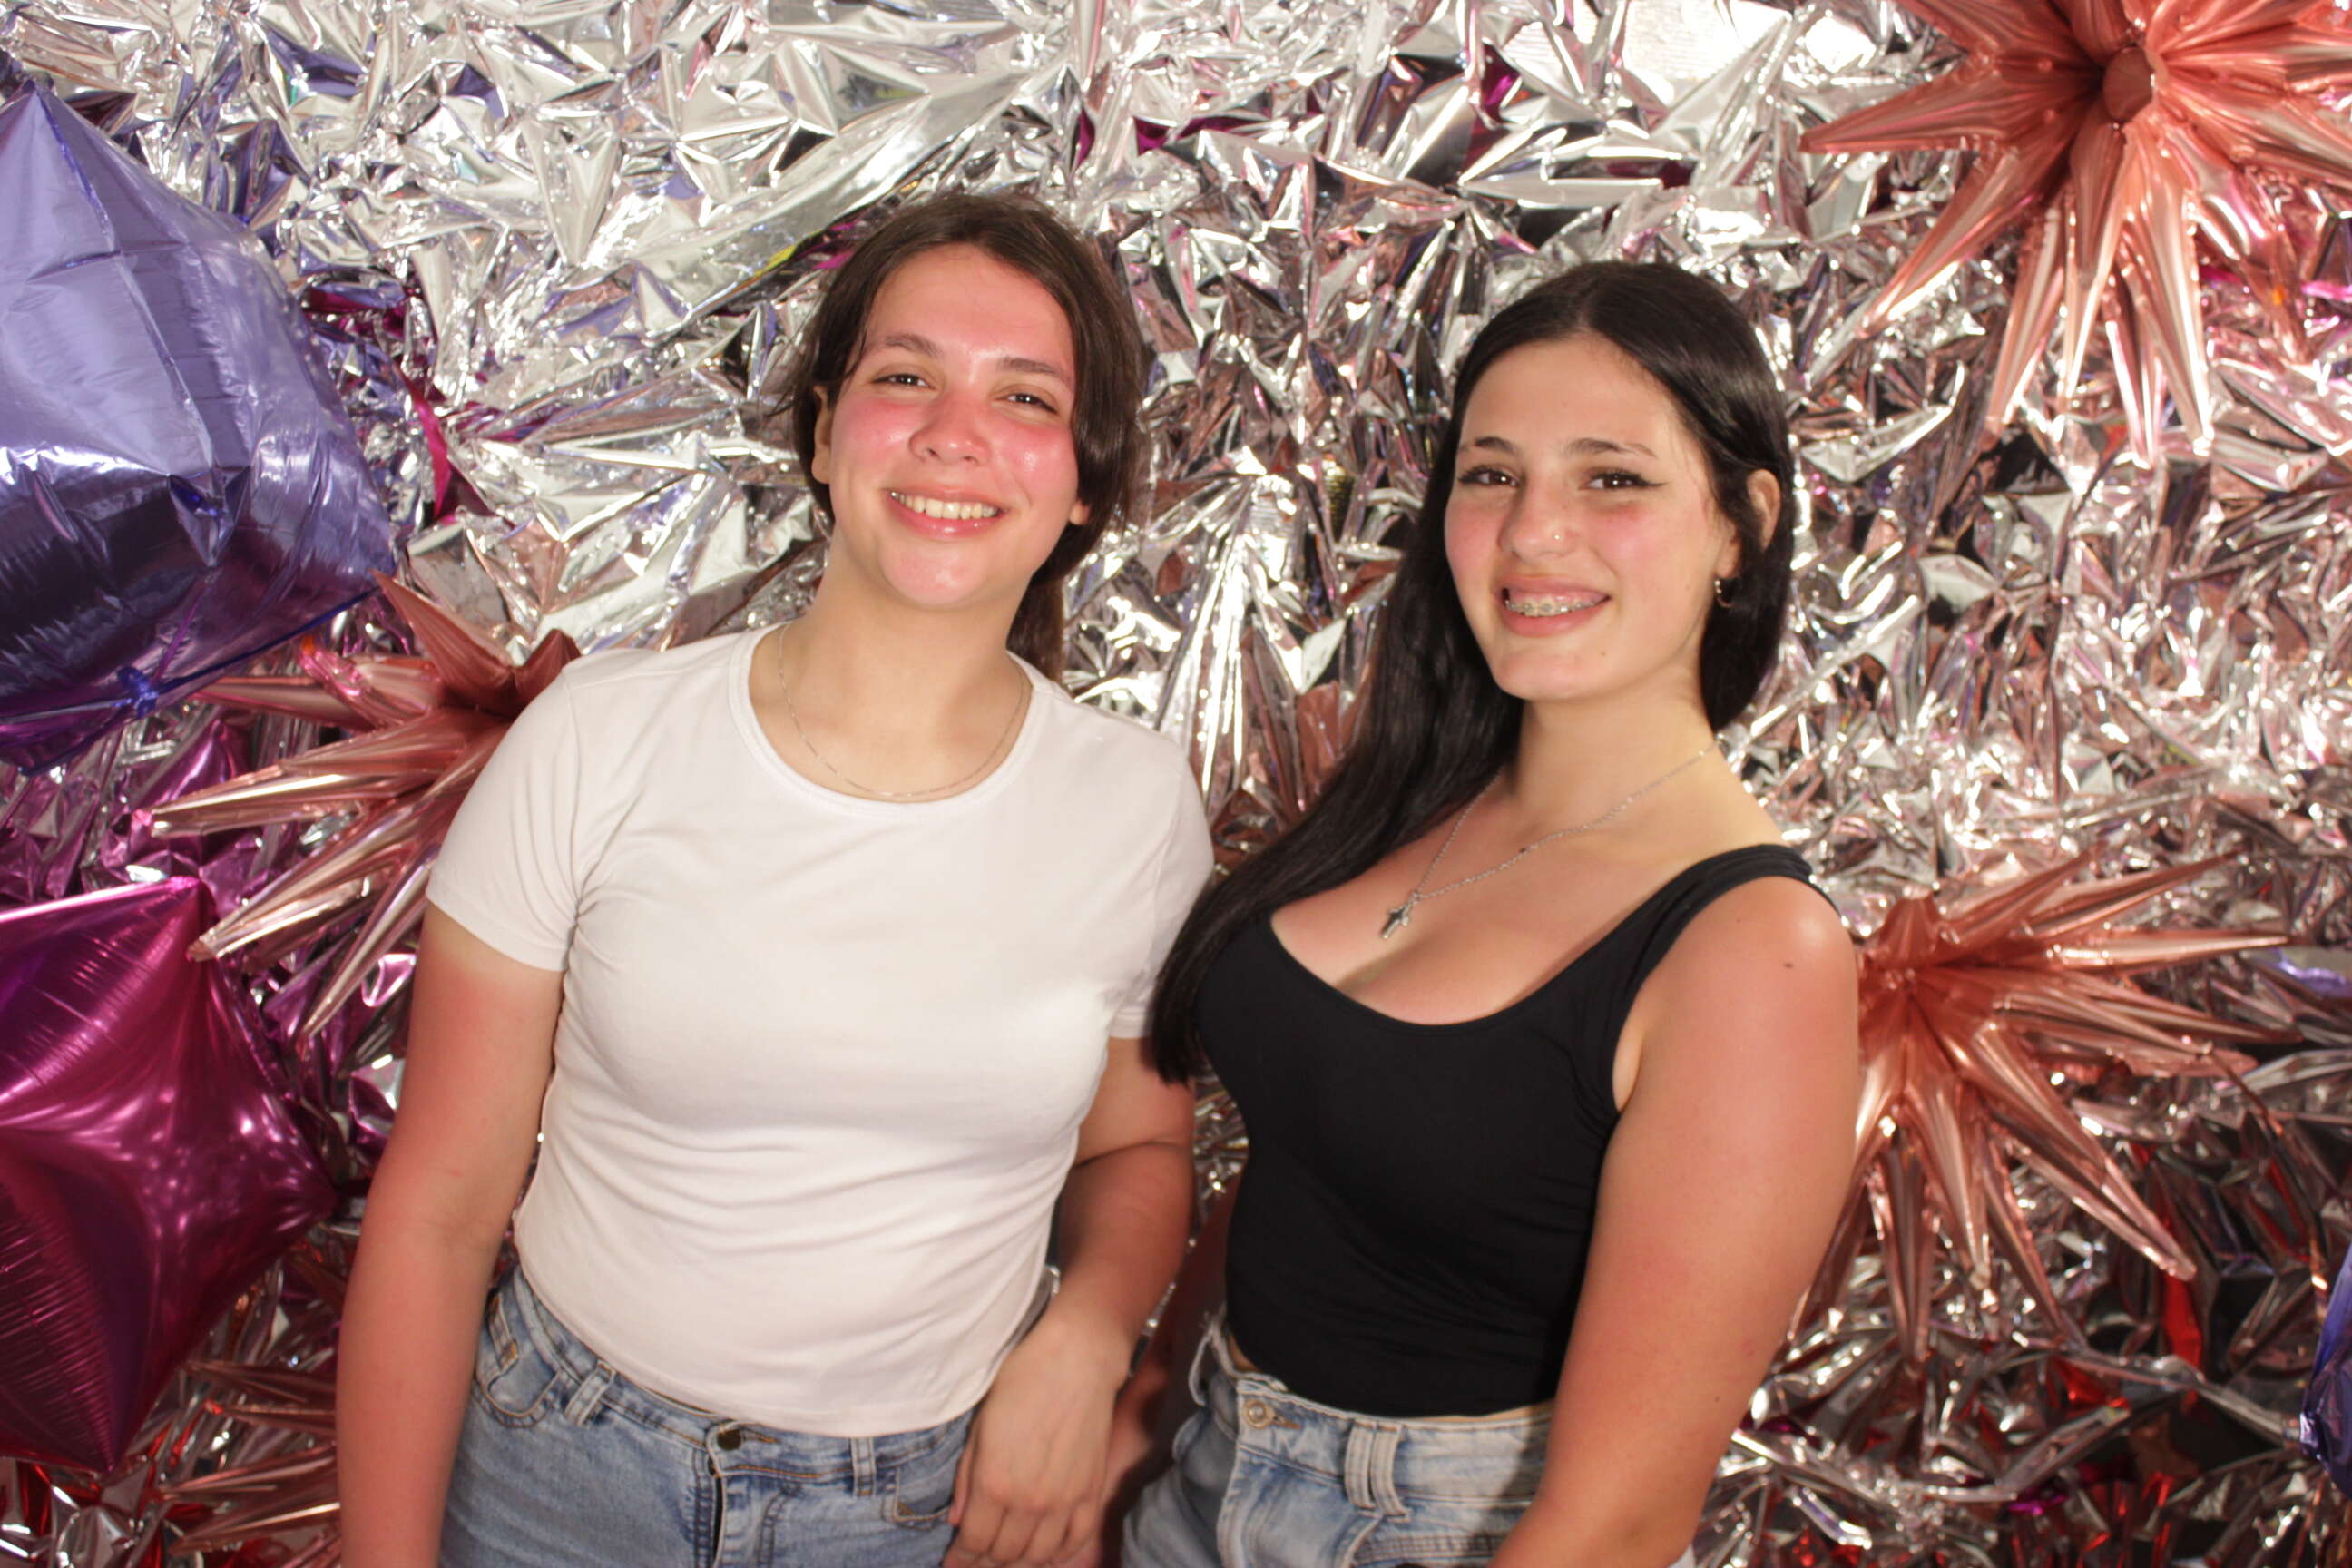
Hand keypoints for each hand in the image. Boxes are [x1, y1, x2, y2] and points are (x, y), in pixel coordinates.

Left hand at [946, 1312, 1129, 1567]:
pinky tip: (1046, 1554)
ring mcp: (1064, 1500)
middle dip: (985, 1562)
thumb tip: (957, 1520)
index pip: (974, 1542)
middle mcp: (1029, 1501)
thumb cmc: (1022, 1382)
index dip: (960, 1558)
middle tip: (976, 1559)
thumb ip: (966, 1479)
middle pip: (1004, 1554)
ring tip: (1006, 1557)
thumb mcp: (980, 1426)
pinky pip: (1075, 1540)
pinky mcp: (1091, 1491)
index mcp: (995, 1483)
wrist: (1076, 1359)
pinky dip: (1058, 1555)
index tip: (953, 1564)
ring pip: (1038, 1555)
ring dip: (1019, 1561)